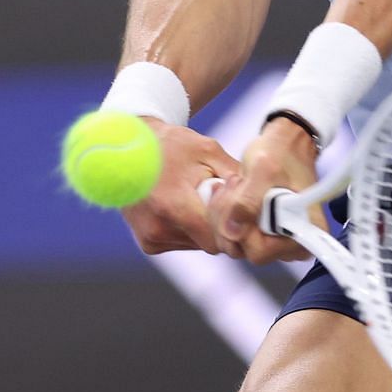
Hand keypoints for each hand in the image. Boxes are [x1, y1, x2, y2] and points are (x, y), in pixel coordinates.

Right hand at [119, 118, 239, 254]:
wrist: (129, 146)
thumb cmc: (172, 145)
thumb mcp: (208, 151)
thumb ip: (235, 177)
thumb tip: (262, 199)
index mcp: (173, 206)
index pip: (217, 239)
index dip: (233, 227)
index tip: (237, 209)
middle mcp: (158, 228)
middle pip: (209, 243)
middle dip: (220, 226)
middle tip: (218, 199)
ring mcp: (150, 238)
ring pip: (196, 245)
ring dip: (204, 228)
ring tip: (197, 198)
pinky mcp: (147, 243)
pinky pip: (181, 243)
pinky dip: (189, 229)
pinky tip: (184, 205)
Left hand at [207, 116, 318, 264]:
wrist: (284, 142)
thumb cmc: (282, 153)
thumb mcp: (263, 170)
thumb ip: (247, 202)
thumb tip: (232, 232)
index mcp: (306, 233)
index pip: (261, 252)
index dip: (243, 229)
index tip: (242, 198)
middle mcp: (294, 243)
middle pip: (244, 250)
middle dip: (230, 218)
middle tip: (236, 187)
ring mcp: (277, 240)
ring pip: (235, 243)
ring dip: (225, 214)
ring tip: (235, 186)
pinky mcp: (263, 233)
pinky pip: (233, 234)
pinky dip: (226, 214)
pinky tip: (232, 193)